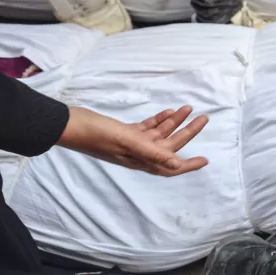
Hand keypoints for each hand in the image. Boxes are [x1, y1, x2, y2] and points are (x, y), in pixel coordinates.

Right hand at [58, 106, 209, 175]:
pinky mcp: (124, 132)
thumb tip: (176, 164)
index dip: (189, 165)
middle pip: (170, 145)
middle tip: (204, 118)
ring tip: (188, 108)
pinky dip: (158, 120)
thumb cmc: (97, 134)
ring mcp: (131, 143)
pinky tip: (168, 111)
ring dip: (174, 122)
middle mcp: (139, 154)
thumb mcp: (127, 141)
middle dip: (188, 132)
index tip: (205, 160)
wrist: (70, 124)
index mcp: (141, 160)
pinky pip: (147, 128)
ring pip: (159, 134)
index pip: (171, 166)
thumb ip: (152, 152)